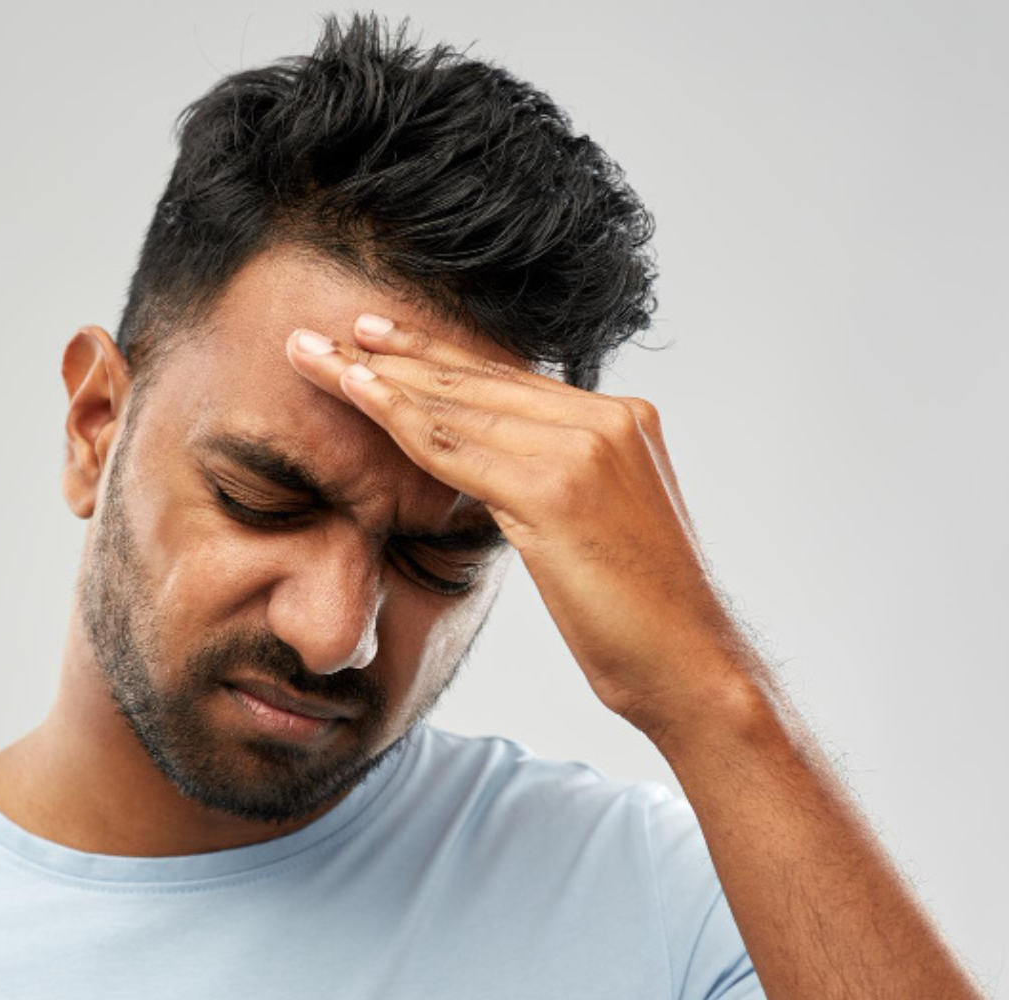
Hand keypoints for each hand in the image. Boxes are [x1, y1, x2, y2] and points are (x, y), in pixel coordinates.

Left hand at [285, 313, 759, 738]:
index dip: (437, 357)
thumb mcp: (598, 527)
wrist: (692, 669)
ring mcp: (585, 449)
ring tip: (317, 353)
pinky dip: (396, 417)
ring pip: (456, 405)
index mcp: (622, 419)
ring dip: (378, 377)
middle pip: (476, 380)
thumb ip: (554, 478)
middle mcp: (607, 419)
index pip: (507, 380)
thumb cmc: (640, 617)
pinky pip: (455, 448)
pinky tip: (353, 392)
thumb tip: (495, 467)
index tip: (381, 338)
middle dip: (394, 354)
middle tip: (329, 328)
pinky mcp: (556, 490)